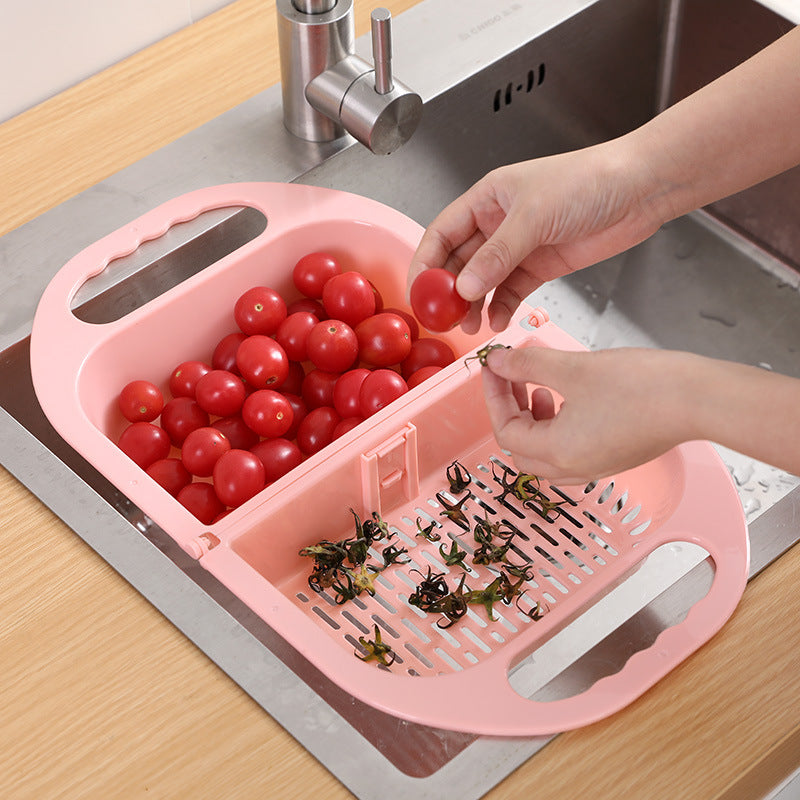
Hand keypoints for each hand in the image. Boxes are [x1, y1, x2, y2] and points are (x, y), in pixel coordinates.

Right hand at [408, 142, 664, 332]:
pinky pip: (511, 292)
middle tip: (443, 319)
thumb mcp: (534, 217)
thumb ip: (497, 255)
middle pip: (459, 262)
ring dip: (474, 305)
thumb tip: (465, 288)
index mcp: (487, 198)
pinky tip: (498, 321)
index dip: (425, 263)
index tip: (418, 293)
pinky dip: (502, 308)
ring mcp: (519, 246)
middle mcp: (497, 223)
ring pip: (483, 282)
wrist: (639, 189)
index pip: (441, 233)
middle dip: (448, 292)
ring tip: (470, 326)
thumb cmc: (589, 181)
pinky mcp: (540, 266)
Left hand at [481, 345, 704, 483]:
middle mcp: (575, 468)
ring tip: (540, 387)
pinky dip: (557, 426)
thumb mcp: (573, 368)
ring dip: (533, 421)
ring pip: (545, 453)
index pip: (505, 431)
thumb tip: (497, 362)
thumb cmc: (643, 387)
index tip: (493, 369)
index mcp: (559, 452)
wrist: (700, 399)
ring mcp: (596, 466)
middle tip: (511, 379)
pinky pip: (570, 450)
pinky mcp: (615, 456)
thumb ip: (528, 364)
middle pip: (521, 449)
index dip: (493, 397)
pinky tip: (569, 397)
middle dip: (510, 411)